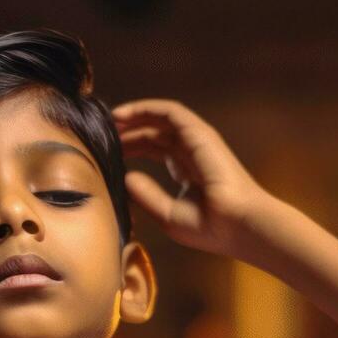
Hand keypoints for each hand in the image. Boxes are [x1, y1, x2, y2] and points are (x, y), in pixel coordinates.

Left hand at [112, 98, 273, 258]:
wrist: (238, 225)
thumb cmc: (209, 228)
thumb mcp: (166, 215)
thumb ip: (145, 195)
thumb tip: (124, 177)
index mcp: (187, 172)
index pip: (154, 149)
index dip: (130, 146)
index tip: (105, 150)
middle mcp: (191, 152)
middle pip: (154, 132)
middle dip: (127, 131)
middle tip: (100, 133)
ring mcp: (197, 141)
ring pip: (160, 119)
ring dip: (132, 116)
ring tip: (107, 120)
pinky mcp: (200, 133)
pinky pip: (170, 112)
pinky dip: (145, 109)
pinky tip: (122, 115)